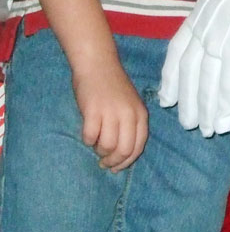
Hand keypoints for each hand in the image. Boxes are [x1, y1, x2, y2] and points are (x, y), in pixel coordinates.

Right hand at [72, 57, 147, 171]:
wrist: (98, 64)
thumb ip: (129, 125)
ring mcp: (111, 112)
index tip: (117, 167)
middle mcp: (128, 114)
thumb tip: (122, 155)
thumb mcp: (130, 105)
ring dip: (99, 151)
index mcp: (140, 113)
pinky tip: (88, 132)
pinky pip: (90, 137)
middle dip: (113, 162)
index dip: (127, 161)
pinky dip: (87, 140)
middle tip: (103, 162)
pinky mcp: (93, 111)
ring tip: (96, 143)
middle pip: (124, 150)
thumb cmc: (113, 87)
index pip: (138, 146)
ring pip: (107, 147)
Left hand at [159, 0, 229, 136]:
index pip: (178, 48)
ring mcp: (224, 28)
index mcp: (203, 8)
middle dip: (188, 100)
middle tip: (189, 125)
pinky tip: (226, 119)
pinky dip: (226, 102)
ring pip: (208, 78)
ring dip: (207, 108)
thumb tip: (225, 48)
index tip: (167, 99)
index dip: (171, 77)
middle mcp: (207, 19)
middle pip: (190, 68)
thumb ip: (225, 20)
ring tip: (208, 130)